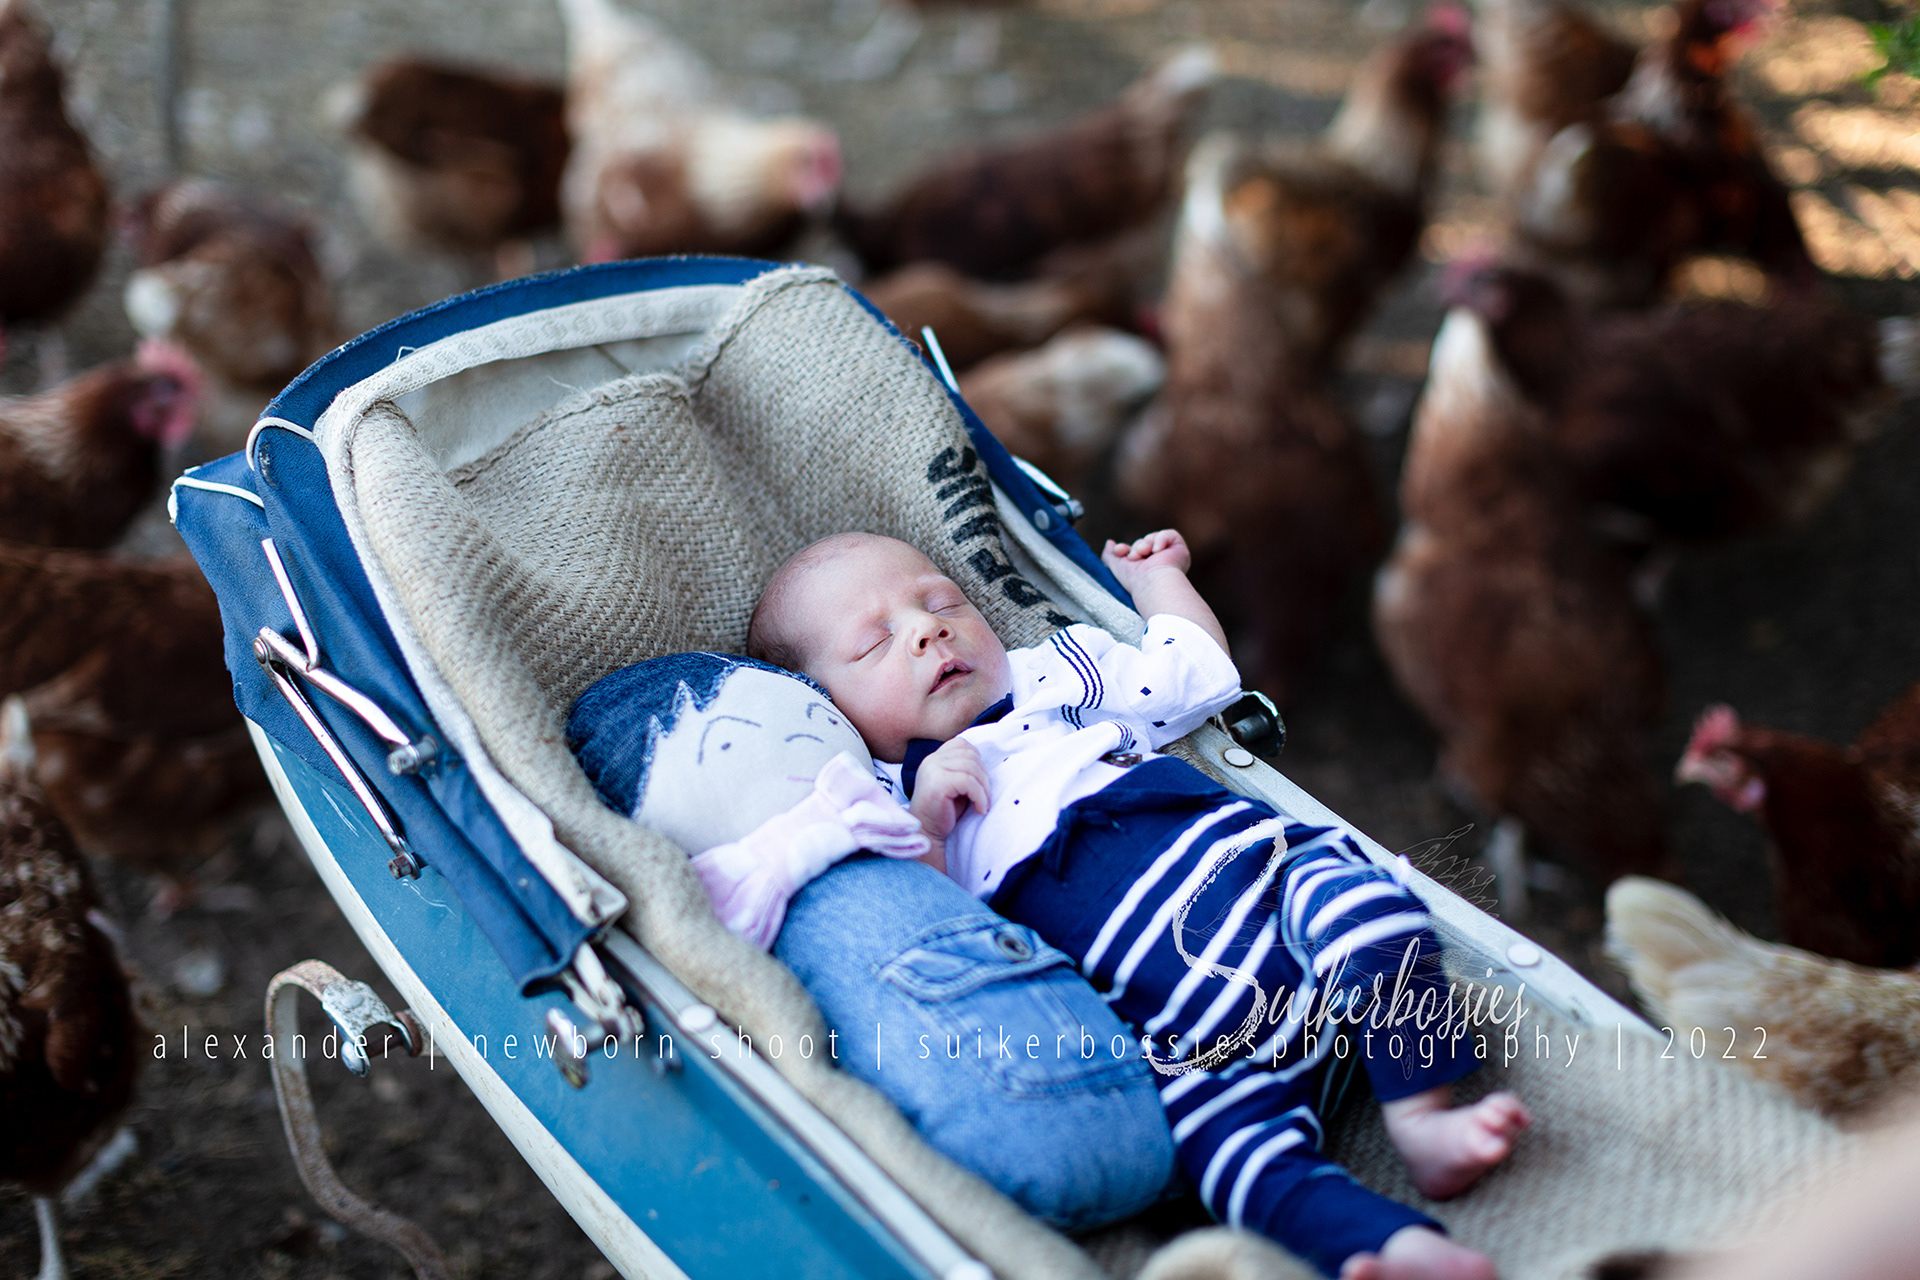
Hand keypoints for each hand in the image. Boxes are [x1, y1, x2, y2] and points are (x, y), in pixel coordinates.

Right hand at [909, 739, 989, 871]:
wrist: (927, 834)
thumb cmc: (944, 813)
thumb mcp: (956, 786)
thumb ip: (965, 770)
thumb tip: (988, 764)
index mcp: (934, 758)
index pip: (962, 745)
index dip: (977, 761)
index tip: (979, 783)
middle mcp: (931, 760)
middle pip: (970, 755)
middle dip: (984, 776)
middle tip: (985, 797)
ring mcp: (932, 770)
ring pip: (971, 768)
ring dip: (984, 788)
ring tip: (983, 805)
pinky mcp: (938, 783)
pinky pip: (968, 782)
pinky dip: (980, 796)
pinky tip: (979, 809)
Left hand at [1102, 530, 1191, 590]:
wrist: (1152, 582)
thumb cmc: (1135, 580)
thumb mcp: (1116, 567)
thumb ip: (1109, 555)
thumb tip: (1110, 542)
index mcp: (1146, 569)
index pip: (1135, 551)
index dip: (1126, 549)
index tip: (1119, 551)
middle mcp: (1160, 563)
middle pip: (1143, 543)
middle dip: (1136, 547)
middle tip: (1134, 557)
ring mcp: (1171, 556)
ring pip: (1153, 538)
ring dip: (1145, 544)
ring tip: (1143, 554)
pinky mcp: (1180, 549)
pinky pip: (1169, 534)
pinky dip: (1160, 539)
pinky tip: (1157, 551)